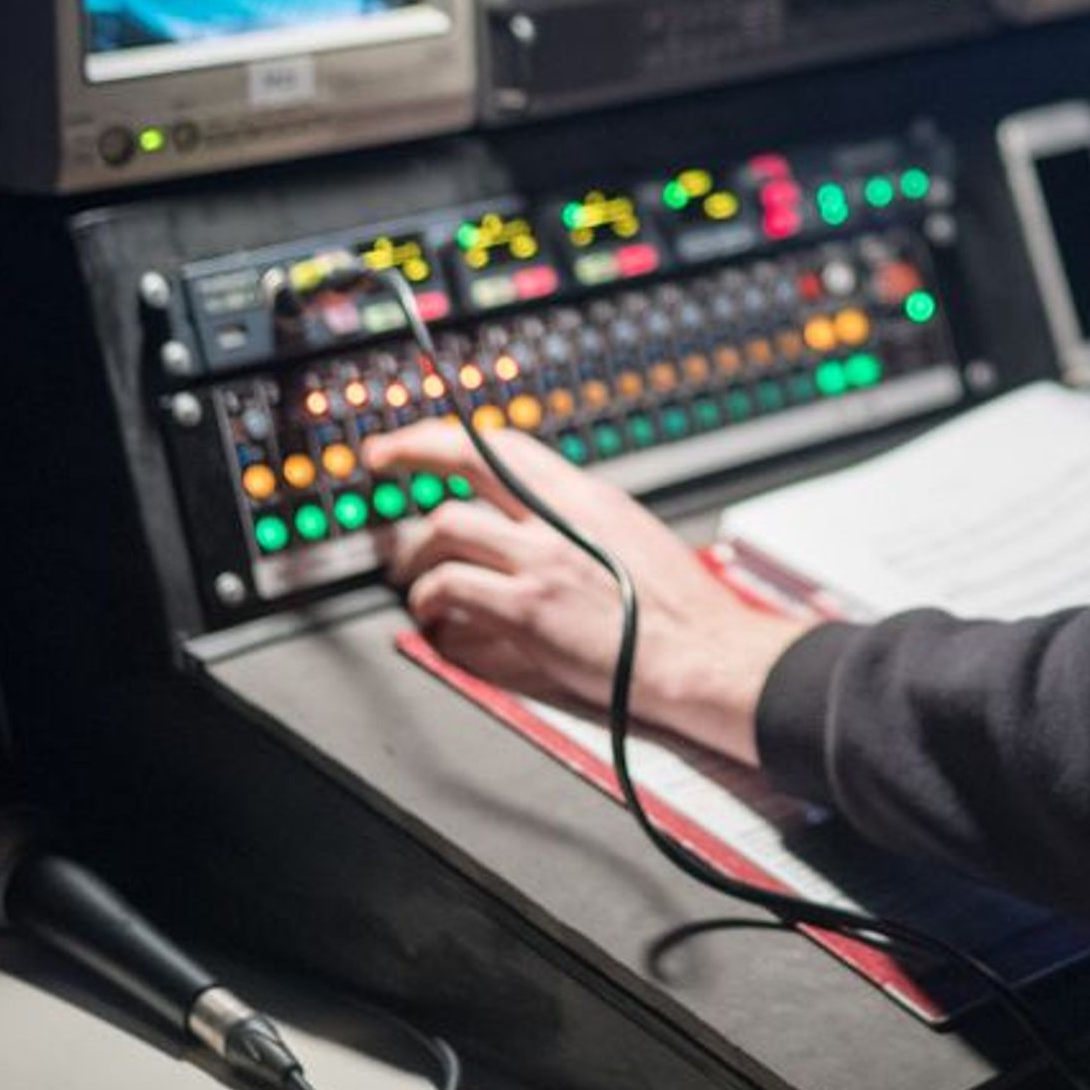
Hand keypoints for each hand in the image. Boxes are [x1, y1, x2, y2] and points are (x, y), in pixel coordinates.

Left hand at [366, 420, 815, 764]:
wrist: (706, 655)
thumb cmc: (682, 613)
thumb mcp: (632, 538)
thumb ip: (578, 526)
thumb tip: (531, 530)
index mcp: (588, 496)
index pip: (504, 443)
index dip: (449, 434)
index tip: (415, 439)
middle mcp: (561, 517)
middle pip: (464, 465)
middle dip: (411, 457)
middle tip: (382, 463)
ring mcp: (542, 562)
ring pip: (445, 529)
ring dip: (418, 557)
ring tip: (417, 581)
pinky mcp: (529, 610)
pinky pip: (450, 590)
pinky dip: (430, 605)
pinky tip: (437, 620)